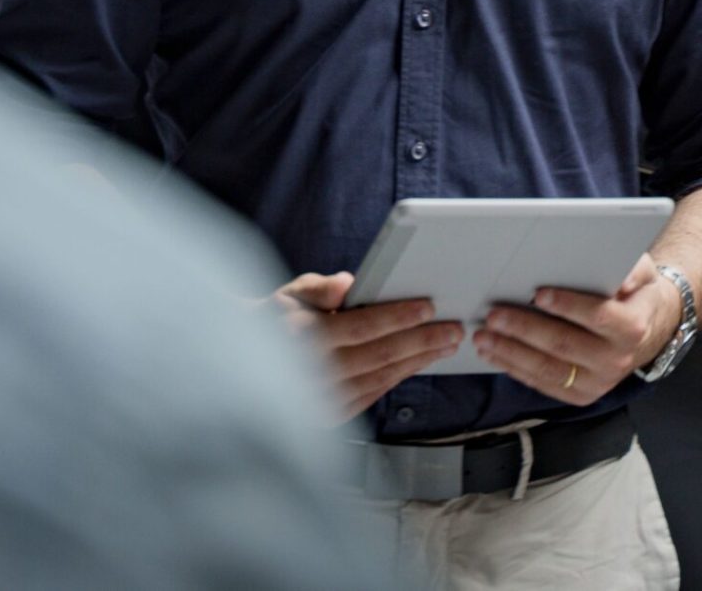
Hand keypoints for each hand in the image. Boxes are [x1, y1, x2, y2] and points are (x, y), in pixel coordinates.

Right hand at [272, 271, 464, 420]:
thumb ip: (319, 288)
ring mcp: (320, 400)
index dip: (397, 317)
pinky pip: (373, 395)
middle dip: (421, 341)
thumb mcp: (289, 294)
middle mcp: (312, 374)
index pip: (360, 327)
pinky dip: (399, 378)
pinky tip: (419, 362)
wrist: (247, 364)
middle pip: (378, 356)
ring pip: (380, 379)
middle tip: (453, 329)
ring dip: (417, 361)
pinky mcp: (329, 416)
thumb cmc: (275, 320)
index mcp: (302, 339)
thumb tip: (347, 285)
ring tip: (445, 344)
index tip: (429, 307)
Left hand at [472, 253, 680, 406]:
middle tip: (494, 314)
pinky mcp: (581, 396)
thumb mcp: (642, 273)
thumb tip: (619, 277)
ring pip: (548, 369)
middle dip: (525, 329)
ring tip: (484, 337)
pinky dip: (516, 370)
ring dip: (511, 353)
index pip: (598, 316)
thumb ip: (631, 270)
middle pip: (564, 345)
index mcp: (632, 327)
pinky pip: (544, 384)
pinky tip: (495, 355)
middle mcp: (616, 360)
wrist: (649, 331)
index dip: (568, 305)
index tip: (538, 293)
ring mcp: (598, 382)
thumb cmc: (636, 294)